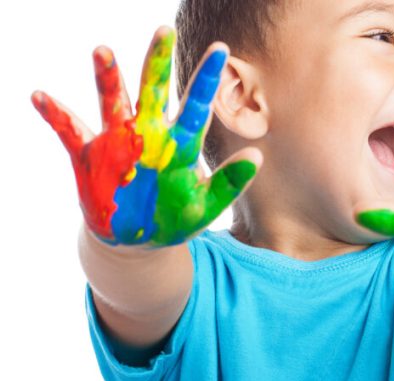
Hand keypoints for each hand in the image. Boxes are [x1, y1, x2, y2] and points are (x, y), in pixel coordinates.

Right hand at [32, 27, 260, 245]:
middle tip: (164, 30)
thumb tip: (257, 156)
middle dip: (158, 61)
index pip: (197, 105)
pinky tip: (40, 97)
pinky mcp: (89, 156)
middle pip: (155, 90)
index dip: (207, 78)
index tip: (220, 50)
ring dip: (107, 78)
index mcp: (180, 143)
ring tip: (102, 51)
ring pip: (113, 101)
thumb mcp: (206, 206)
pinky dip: (55, 115)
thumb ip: (230, 183)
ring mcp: (118, 141)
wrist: (136, 242)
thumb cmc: (174, 219)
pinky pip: (69, 131)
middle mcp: (149, 133)